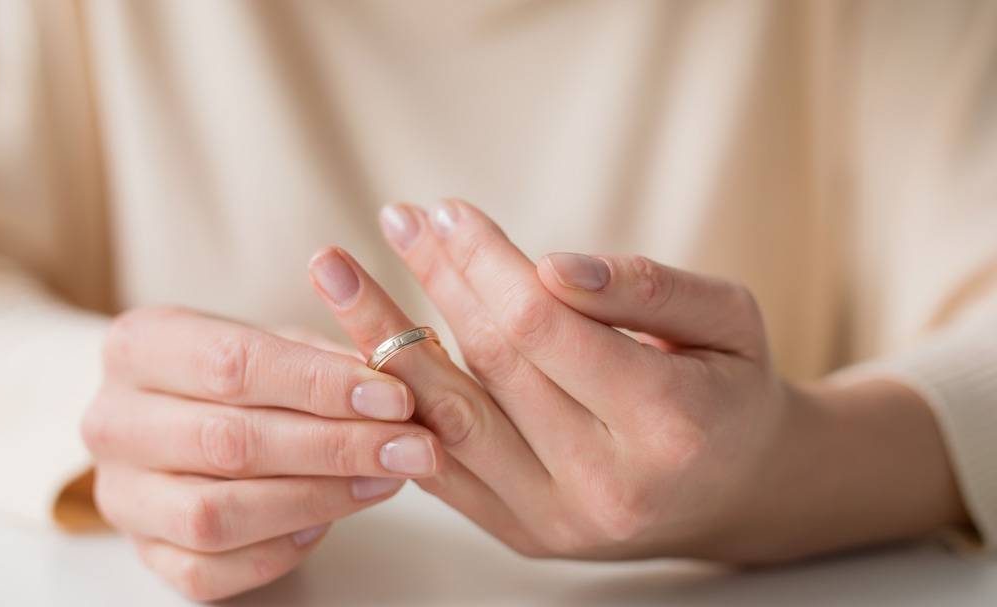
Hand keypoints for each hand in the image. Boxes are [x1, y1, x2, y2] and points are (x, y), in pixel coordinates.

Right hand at [80, 308, 444, 600]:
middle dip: (335, 446)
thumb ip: (322, 358)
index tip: (395, 397)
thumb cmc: (234, 376)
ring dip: (316, 500)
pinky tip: (327, 520)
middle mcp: (112, 420)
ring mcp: (121, 494)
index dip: (321, 384)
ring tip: (382, 480)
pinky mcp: (142, 551)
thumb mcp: (271, 342)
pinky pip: (208, 570)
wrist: (173, 419)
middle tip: (411, 448)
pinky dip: (279, 549)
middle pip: (229, 441)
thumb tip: (390, 384)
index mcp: (137, 346)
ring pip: (216, 514)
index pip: (233, 363)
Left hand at [308, 198, 964, 561]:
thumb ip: (646, 287)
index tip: (447, 210)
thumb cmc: (731, 387)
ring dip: (386, 339)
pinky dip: (399, 403)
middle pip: (492, 367)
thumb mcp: (729, 318)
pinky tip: (366, 346)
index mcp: (669, 425)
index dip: (487, 263)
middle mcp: (606, 486)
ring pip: (447, 419)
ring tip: (342, 275)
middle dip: (437, 283)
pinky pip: (439, 463)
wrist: (736, 489)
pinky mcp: (520, 534)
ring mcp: (555, 521)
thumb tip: (551, 266)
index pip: (547, 329)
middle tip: (398, 219)